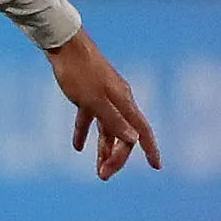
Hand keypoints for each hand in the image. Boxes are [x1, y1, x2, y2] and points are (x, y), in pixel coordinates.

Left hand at [47, 30, 160, 180]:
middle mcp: (119, 101)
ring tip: (98, 169)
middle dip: (117, 157)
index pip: (141, 130)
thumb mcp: (92, 100)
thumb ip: (112, 120)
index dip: (150, 149)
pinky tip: (78, 147)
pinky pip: (90, 119)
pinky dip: (85, 133)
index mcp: (124, 102)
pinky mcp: (88, 94)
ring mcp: (104, 97)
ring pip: (108, 129)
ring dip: (104, 149)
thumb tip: (133, 140)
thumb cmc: (79, 72)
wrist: (63, 45)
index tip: (156, 166)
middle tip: (103, 176)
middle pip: (124, 134)